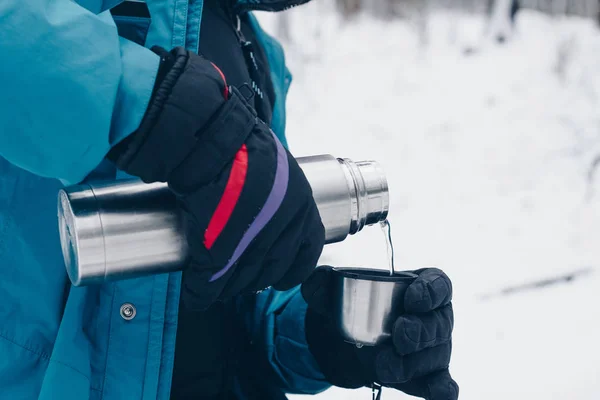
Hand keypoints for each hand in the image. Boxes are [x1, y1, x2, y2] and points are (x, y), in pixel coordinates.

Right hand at [109, 47, 324, 309]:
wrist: (209, 140)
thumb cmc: (238, 146)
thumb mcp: (276, 169)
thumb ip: (279, 196)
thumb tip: (265, 211)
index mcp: (300, 207)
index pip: (308, 253)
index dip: (294, 269)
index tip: (282, 275)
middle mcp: (281, 227)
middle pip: (273, 270)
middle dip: (257, 280)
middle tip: (243, 281)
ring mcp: (250, 241)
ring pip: (242, 281)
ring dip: (228, 290)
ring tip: (218, 287)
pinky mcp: (217, 249)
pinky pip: (210, 282)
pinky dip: (200, 293)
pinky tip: (195, 296)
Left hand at [302, 267, 457, 399]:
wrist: (342, 344)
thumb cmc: (348, 308)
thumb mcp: (331, 291)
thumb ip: (323, 281)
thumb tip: (322, 279)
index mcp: (419, 287)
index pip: (439, 284)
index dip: (431, 291)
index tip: (412, 299)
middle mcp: (434, 317)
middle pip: (439, 323)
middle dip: (419, 331)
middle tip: (398, 337)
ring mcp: (434, 349)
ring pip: (435, 357)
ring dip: (410, 364)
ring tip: (382, 366)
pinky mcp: (426, 377)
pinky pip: (443, 385)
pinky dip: (442, 390)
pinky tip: (438, 394)